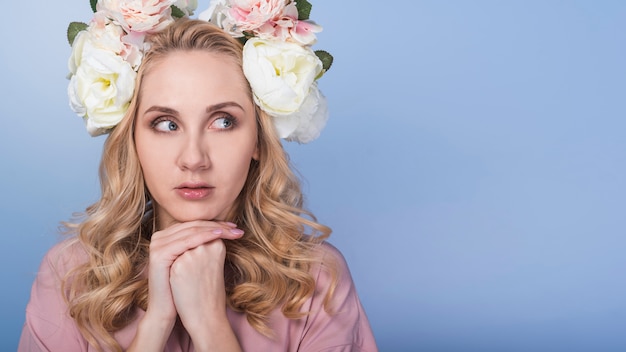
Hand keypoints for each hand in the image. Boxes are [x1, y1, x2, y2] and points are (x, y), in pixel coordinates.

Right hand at [128, 221, 242, 351]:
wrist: (167, 308)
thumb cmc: (184, 286)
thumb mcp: (192, 260)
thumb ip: (200, 244)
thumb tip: (223, 229)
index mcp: (166, 236)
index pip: (194, 224)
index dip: (215, 224)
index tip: (234, 227)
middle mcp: (159, 236)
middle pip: (194, 225)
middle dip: (218, 225)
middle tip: (237, 227)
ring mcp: (157, 244)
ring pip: (192, 230)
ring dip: (215, 228)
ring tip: (233, 230)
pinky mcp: (159, 253)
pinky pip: (187, 240)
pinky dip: (204, 236)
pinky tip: (219, 235)